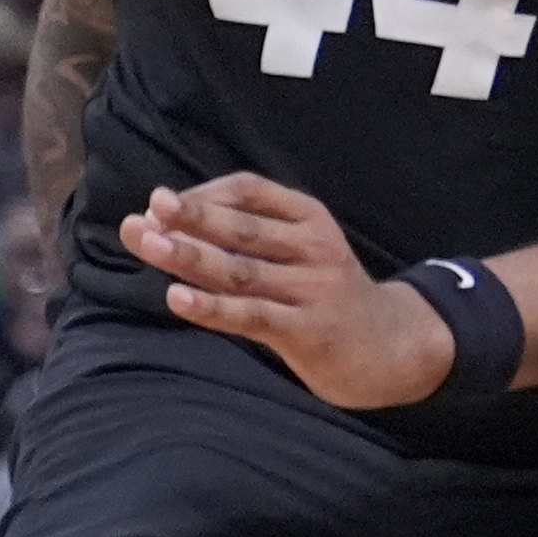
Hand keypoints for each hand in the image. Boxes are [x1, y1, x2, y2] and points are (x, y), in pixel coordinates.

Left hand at [122, 172, 453, 409]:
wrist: (389, 345)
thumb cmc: (325, 295)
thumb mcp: (301, 251)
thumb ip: (246, 237)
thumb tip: (162, 223)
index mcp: (311, 217)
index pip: (249, 190)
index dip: (203, 195)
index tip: (159, 204)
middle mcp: (315, 246)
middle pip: (242, 228)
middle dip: (191, 219)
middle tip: (148, 211)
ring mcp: (313, 288)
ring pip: (241, 270)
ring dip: (191, 256)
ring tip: (150, 244)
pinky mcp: (308, 330)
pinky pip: (251, 316)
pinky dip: (211, 307)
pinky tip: (177, 297)